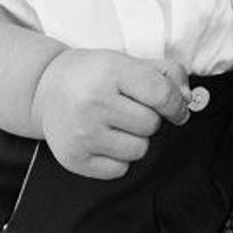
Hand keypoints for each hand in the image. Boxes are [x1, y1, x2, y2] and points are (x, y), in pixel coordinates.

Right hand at [31, 49, 191, 177]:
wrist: (46, 89)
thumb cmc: (95, 75)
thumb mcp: (128, 62)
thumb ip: (166, 73)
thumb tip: (187, 100)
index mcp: (110, 72)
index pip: (161, 94)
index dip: (177, 104)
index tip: (177, 109)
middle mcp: (93, 103)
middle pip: (152, 125)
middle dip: (150, 119)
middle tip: (130, 110)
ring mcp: (82, 133)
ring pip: (139, 150)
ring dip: (135, 140)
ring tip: (116, 125)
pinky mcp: (74, 158)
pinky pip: (120, 170)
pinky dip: (119, 158)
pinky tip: (104, 140)